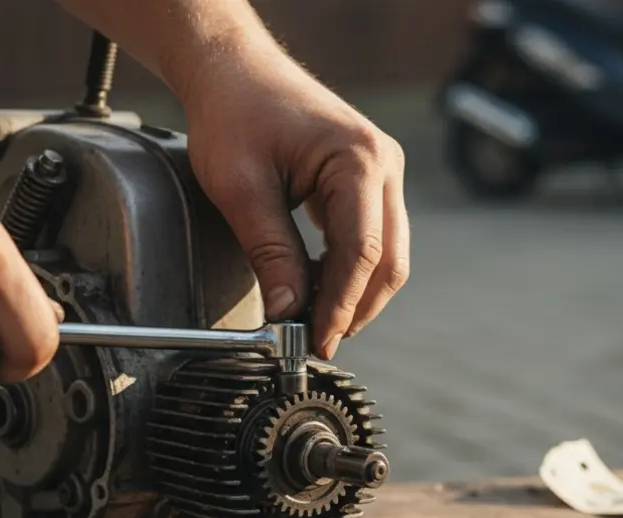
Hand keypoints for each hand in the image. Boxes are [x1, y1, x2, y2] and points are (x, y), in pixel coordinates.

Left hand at [179, 51, 409, 359]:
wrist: (234, 70)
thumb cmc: (234, 113)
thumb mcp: (241, 189)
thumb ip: (270, 252)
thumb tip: (287, 313)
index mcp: (359, 160)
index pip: (361, 253)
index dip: (341, 306)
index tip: (316, 341)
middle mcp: (384, 164)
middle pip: (389, 260)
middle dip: (356, 308)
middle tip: (318, 342)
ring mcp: (383, 171)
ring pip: (387, 253)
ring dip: (356, 293)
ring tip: (316, 321)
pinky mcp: (371, 179)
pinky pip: (374, 236)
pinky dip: (351, 270)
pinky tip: (320, 289)